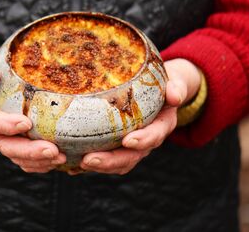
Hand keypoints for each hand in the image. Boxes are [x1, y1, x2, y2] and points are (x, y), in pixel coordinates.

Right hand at [0, 53, 65, 172]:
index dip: (7, 125)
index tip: (26, 123)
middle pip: (7, 146)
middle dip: (30, 151)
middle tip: (52, 150)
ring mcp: (1, 139)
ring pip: (18, 156)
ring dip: (39, 160)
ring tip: (60, 157)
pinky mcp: (13, 143)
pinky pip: (26, 159)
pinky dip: (41, 163)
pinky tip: (59, 161)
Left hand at [75, 58, 201, 174]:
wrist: (161, 94)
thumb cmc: (163, 85)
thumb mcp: (173, 82)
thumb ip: (176, 88)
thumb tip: (174, 95)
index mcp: (162, 125)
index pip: (154, 135)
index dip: (142, 140)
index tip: (128, 140)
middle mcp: (147, 140)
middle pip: (131, 157)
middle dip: (110, 161)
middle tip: (89, 159)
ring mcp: (133, 147)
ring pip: (118, 162)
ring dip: (99, 165)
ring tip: (79, 163)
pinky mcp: (119, 147)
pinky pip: (107, 158)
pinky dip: (91, 164)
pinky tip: (72, 166)